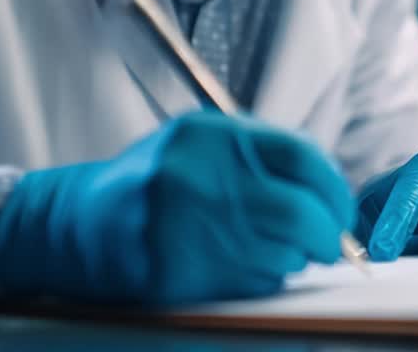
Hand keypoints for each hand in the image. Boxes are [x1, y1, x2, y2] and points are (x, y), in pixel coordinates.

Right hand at [0, 111, 352, 303]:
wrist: (77, 224)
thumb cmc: (153, 182)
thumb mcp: (200, 145)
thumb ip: (259, 156)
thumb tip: (330, 194)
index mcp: (211, 134)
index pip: (302, 157)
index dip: (334, 189)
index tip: (340, 209)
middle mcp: (199, 175)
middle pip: (300, 212)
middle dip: (327, 235)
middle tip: (328, 243)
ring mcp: (184, 225)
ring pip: (281, 253)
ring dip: (292, 259)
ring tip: (272, 251)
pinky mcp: (175, 271)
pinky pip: (250, 281)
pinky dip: (262, 278)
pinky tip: (239, 265)